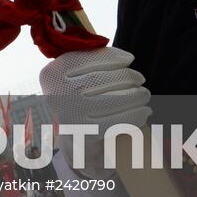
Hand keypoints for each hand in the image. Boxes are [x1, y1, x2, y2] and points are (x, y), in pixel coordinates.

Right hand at [38, 46, 149, 178]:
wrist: (74, 139)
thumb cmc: (78, 99)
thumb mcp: (73, 78)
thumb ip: (89, 61)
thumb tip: (125, 58)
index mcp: (52, 75)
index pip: (86, 60)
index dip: (112, 57)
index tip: (130, 59)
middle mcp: (59, 93)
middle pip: (102, 79)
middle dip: (127, 77)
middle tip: (140, 78)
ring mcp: (72, 114)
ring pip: (114, 99)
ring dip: (136, 95)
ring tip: (145, 94)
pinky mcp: (88, 133)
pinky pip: (119, 120)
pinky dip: (136, 114)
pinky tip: (145, 111)